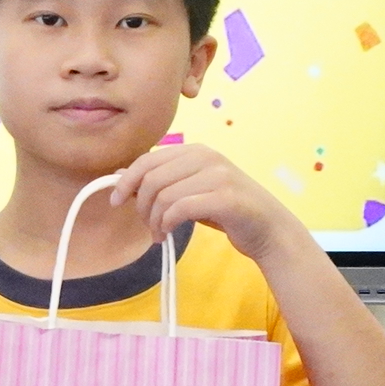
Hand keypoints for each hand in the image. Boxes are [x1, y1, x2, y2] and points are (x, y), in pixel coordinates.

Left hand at [111, 142, 304, 262]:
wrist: (269, 229)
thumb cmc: (226, 211)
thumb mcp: (191, 191)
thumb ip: (162, 182)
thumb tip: (120, 177)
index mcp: (197, 150)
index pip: (148, 160)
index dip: (126, 180)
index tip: (115, 201)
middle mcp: (207, 157)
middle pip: (151, 178)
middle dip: (141, 205)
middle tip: (148, 225)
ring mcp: (218, 176)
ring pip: (163, 196)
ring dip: (154, 220)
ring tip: (159, 233)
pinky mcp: (226, 198)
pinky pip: (179, 209)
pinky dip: (167, 224)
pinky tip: (168, 235)